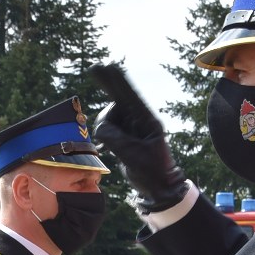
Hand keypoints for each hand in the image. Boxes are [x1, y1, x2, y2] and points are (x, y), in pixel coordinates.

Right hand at [88, 63, 188, 212]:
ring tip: (111, 148)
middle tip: (95, 68)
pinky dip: (104, 135)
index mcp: (148, 122)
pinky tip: (106, 148)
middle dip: (108, 84)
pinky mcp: (125, 136)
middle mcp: (140, 121)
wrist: (158, 188)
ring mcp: (132, 128)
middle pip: (120, 97)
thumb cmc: (152, 173)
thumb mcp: (133, 155)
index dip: (117, 81)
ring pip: (109, 117)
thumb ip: (115, 138)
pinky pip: (109, 128)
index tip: (107, 66)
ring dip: (105, 129)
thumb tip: (100, 128)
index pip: (130, 96)